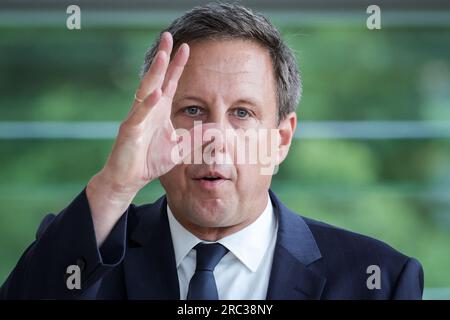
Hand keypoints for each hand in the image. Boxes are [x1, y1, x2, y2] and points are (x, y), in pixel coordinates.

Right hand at [86, 32, 188, 244]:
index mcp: (159, 110)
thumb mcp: (180, 148)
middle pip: (157, 78)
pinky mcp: (130, 130)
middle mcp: (148, 109)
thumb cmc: (150, 160)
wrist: (129, 178)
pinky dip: (148, 104)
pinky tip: (156, 93)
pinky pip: (139, 115)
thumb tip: (217, 128)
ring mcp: (137, 117)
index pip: (170, 83)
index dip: (177, 66)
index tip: (186, 48)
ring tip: (163, 56)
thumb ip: (197, 138)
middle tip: (169, 36)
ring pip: (146, 90)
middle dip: (164, 58)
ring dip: (155, 73)